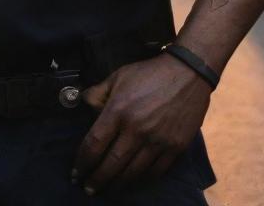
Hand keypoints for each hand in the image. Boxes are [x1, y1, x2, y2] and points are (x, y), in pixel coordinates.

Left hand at [72, 53, 210, 194]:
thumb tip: (83, 104)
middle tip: (88, 188)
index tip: (76, 171)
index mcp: (119, 109)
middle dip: (96, 180)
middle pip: (111, 164)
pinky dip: (141, 180)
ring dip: (117, 185)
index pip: (94, 143)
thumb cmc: (149, 74)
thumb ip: (98, 92)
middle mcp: (137, 128)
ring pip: (132, 173)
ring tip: (108, 189)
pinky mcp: (175, 147)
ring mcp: (157, 140)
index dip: (82, 161)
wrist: (188, 73)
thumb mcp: (118, 76)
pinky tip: (133, 181)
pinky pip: (155, 172)